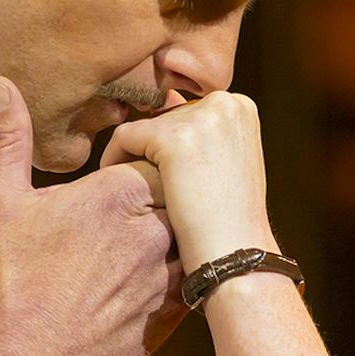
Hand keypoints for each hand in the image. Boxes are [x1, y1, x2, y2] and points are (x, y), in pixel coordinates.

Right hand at [0, 77, 186, 355]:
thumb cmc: (11, 281)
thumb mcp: (1, 202)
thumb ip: (9, 138)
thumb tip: (2, 84)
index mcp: (118, 193)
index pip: (154, 160)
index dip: (136, 171)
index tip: (114, 187)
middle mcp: (154, 229)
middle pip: (179, 195)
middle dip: (161, 202)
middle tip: (126, 221)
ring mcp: (168, 272)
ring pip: (190, 238)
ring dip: (173, 240)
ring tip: (136, 253)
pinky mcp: (174, 313)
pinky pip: (192, 281)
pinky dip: (176, 278)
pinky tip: (145, 285)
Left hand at [102, 92, 275, 269]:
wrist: (237, 252)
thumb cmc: (231, 218)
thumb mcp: (229, 163)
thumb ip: (206, 137)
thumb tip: (170, 113)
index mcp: (239, 106)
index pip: (187, 113)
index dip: (171, 144)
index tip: (164, 174)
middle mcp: (224, 103)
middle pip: (164, 116)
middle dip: (153, 149)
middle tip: (147, 186)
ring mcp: (200, 118)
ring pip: (143, 127)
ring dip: (134, 157)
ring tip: (137, 190)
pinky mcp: (172, 139)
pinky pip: (123, 138)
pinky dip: (115, 161)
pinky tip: (122, 190)